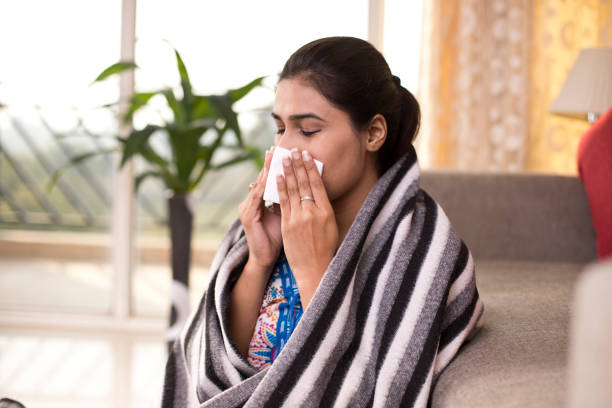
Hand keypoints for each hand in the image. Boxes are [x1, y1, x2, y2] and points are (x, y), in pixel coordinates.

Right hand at [238, 148, 281, 270]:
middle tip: (276, 148)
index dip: (276, 167)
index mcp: (261, 202)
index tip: (284, 153)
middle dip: (269, 164)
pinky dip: (263, 187)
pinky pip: (256, 198)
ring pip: (258, 186)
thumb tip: (302, 188)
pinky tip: (268, 178)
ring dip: (266, 172)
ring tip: (272, 158)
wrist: (265, 259)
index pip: (269, 180)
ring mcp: (247, 209)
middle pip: (262, 179)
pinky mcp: (247, 217)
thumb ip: (289, 202)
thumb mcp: (285, 216)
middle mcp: (252, 202)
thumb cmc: (277, 238)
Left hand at [277, 149, 338, 306]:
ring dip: (287, 172)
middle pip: (305, 184)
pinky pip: (283, 203)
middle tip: (294, 150)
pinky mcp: (288, 225)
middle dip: (298, 165)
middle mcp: (313, 212)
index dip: (311, 168)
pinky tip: (277, 178)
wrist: (315, 268)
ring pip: (293, 190)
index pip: (318, 184)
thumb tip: (318, 191)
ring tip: (284, 159)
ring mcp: (299, 218)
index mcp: (327, 211)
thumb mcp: (331, 226)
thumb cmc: (325, 248)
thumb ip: (324, 208)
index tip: (307, 156)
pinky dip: (280, 188)